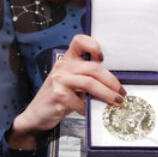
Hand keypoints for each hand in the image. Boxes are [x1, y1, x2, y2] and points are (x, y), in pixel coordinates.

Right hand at [7, 33, 123, 149]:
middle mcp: (62, 67)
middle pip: (93, 67)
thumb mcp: (72, 84)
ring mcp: (59, 80)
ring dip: (106, 94)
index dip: (93, 45)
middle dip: (111, 80)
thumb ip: (87, 78)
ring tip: (115, 101)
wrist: (36, 115)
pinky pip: (81, 101)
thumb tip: (114, 84)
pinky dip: (89, 108)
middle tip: (120, 92)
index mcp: (67, 60)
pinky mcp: (58, 95)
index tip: (103, 58)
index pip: (79, 41)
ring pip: (90, 83)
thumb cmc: (58, 98)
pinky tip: (90, 111)